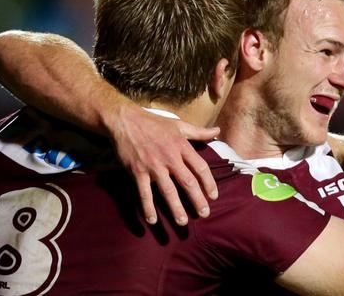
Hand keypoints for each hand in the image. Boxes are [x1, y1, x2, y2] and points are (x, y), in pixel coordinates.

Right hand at [109, 105, 219, 225]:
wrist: (125, 121)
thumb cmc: (154, 123)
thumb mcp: (179, 125)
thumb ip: (199, 132)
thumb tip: (217, 131)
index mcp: (181, 146)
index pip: (200, 167)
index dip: (209, 183)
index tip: (213, 196)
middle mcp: (170, 157)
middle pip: (188, 182)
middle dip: (197, 200)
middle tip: (204, 214)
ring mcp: (153, 166)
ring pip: (168, 191)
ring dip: (176, 208)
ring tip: (182, 222)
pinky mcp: (138, 171)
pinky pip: (144, 193)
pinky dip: (148, 207)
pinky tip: (152, 220)